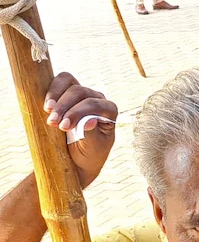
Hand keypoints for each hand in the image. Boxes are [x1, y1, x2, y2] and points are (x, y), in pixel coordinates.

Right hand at [44, 72, 116, 187]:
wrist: (78, 159)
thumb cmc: (90, 153)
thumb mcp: (93, 148)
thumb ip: (92, 134)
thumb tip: (90, 121)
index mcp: (109, 110)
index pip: (94, 103)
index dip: (78, 112)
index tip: (63, 126)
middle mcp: (97, 99)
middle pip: (80, 91)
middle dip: (64, 106)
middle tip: (52, 123)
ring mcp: (81, 94)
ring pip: (68, 81)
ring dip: (55, 95)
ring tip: (47, 112)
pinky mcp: (66, 93)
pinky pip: (59, 82)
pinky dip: (51, 91)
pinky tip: (46, 106)